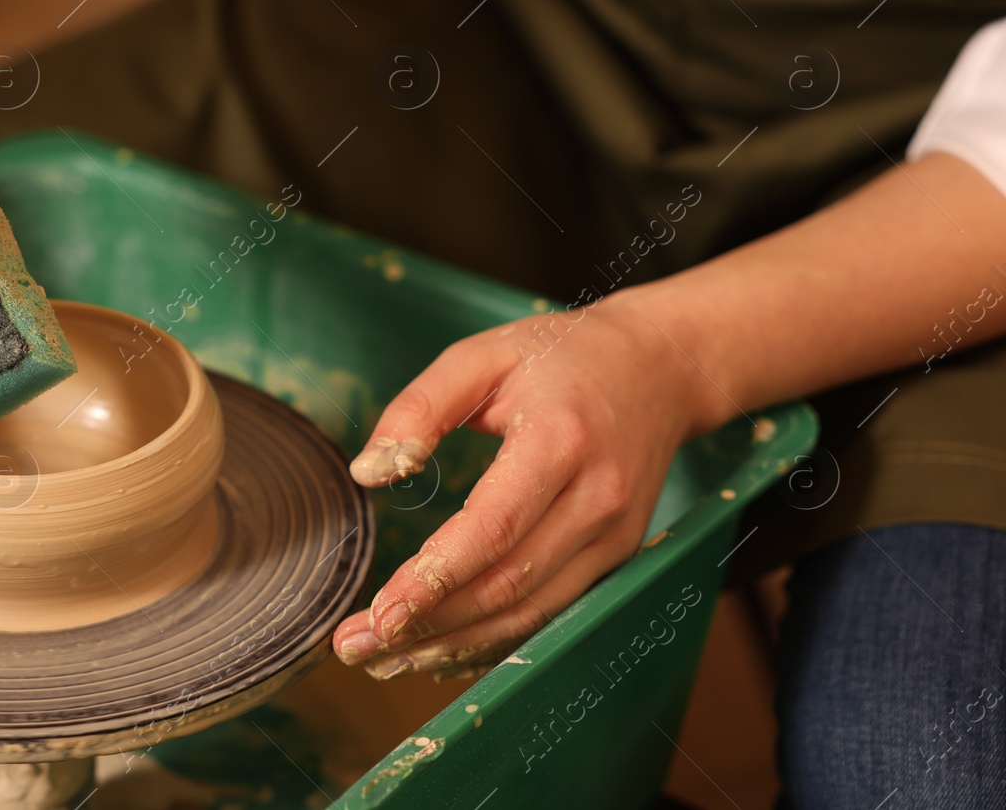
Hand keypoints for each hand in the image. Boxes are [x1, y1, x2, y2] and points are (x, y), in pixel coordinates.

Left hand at [331, 292, 719, 680]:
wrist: (659, 367)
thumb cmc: (560, 356)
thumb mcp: (481, 355)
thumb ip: (419, 408)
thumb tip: (369, 473)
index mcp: (559, 440)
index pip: (492, 529)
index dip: (433, 580)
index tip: (379, 613)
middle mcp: (596, 499)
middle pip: (507, 584)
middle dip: (428, 626)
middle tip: (356, 647)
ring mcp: (614, 536)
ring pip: (530, 613)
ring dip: (454, 646)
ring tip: (385, 659)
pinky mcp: (617, 556)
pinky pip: (552, 611)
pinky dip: (495, 639)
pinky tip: (443, 650)